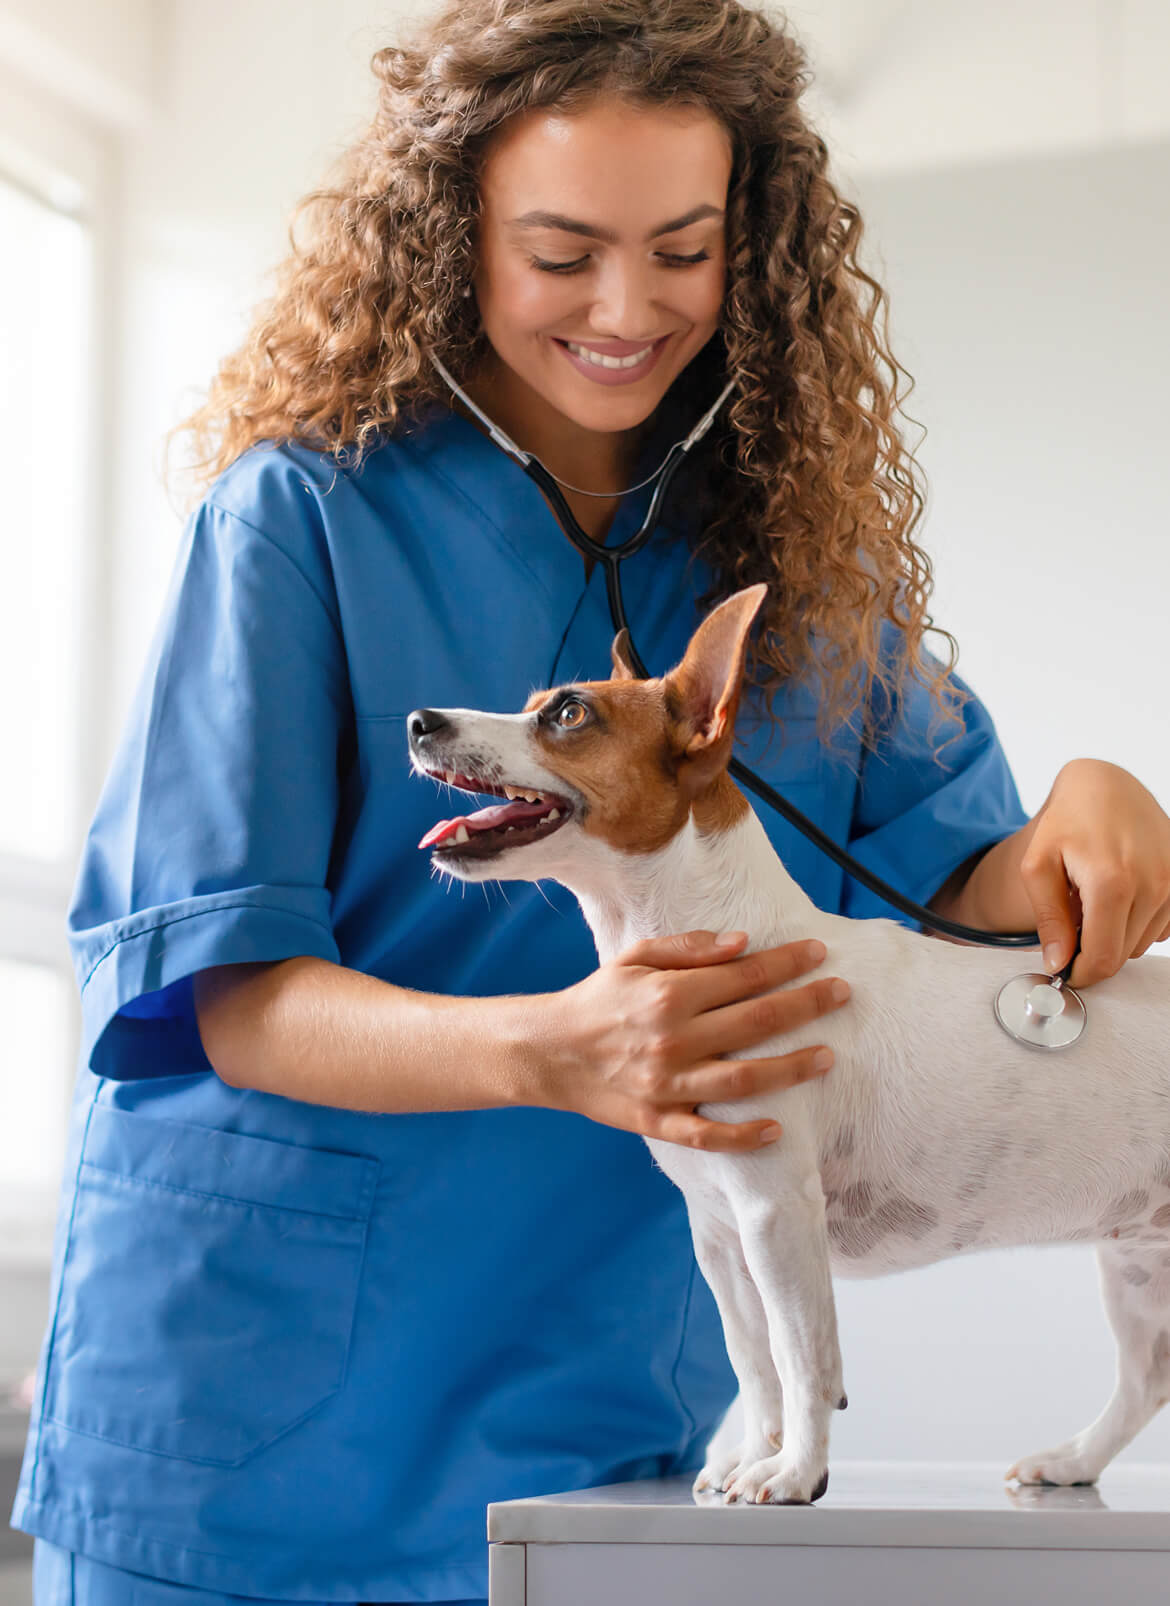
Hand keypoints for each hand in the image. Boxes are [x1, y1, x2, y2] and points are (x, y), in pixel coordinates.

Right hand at [541, 930, 849, 1150]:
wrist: (549, 1052)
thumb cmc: (599, 999)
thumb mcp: (635, 958)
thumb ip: (689, 949)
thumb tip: (743, 943)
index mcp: (668, 995)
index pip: (744, 976)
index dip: (787, 963)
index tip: (819, 953)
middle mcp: (672, 1040)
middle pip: (756, 1023)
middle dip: (806, 1005)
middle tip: (842, 993)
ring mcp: (667, 1085)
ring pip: (742, 1080)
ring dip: (791, 1068)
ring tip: (828, 1056)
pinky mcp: (658, 1121)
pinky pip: (707, 1135)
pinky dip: (743, 1136)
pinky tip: (777, 1127)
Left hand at [1021, 759, 1169, 986]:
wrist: (1106, 786)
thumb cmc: (1067, 823)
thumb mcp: (1038, 865)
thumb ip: (1048, 918)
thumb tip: (1058, 962)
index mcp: (1112, 883)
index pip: (1102, 958)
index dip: (1080, 973)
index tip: (1063, 969)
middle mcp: (1152, 885)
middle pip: (1122, 955)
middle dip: (1093, 950)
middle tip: (1072, 922)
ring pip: (1141, 943)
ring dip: (1115, 934)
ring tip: (1093, 900)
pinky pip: (1159, 927)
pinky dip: (1135, 922)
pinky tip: (1118, 895)